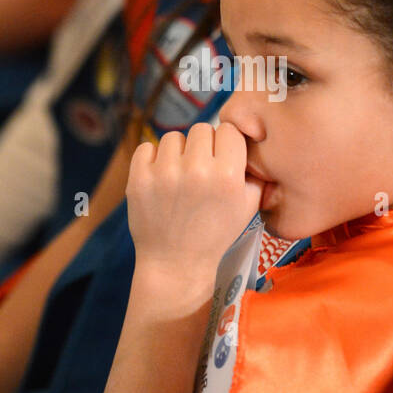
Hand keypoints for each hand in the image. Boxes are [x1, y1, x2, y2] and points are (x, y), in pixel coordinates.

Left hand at [126, 122, 261, 280]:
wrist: (177, 263)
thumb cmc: (215, 234)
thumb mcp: (248, 207)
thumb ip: (254, 172)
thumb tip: (252, 141)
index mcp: (228, 175)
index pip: (228, 130)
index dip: (226, 143)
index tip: (221, 158)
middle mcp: (197, 170)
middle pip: (201, 129)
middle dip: (202, 146)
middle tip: (200, 169)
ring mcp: (165, 173)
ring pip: (173, 137)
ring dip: (177, 153)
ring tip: (179, 177)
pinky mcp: (139, 178)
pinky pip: (146, 147)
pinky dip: (151, 159)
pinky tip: (159, 178)